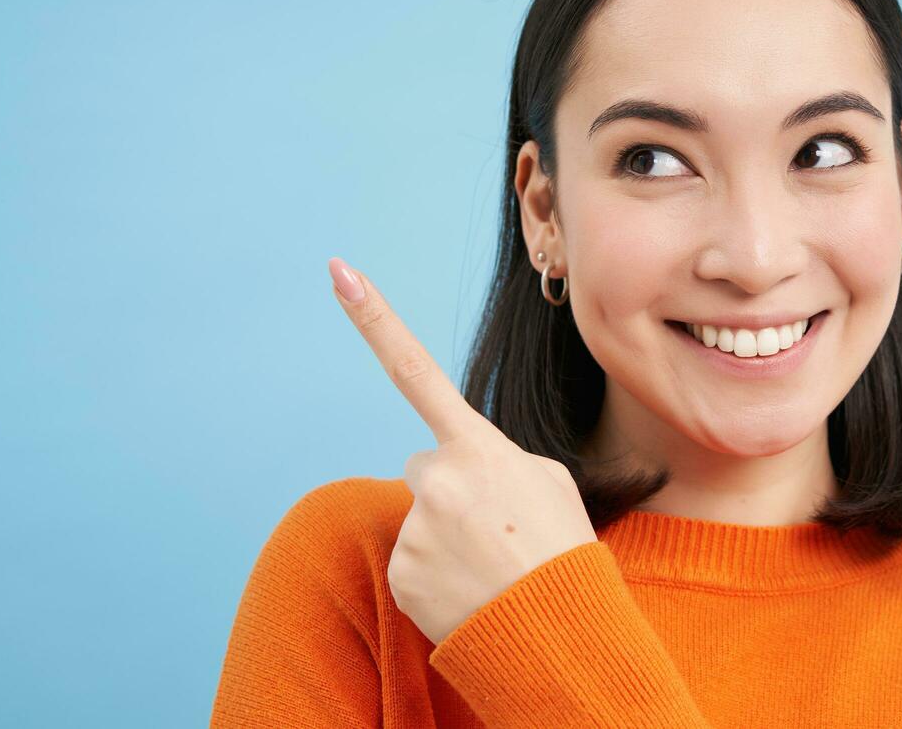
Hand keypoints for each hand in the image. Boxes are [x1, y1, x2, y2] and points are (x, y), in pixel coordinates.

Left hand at [327, 256, 598, 645]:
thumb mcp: (546, 481)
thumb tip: (448, 469)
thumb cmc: (561, 547)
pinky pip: (411, 559)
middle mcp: (437, 478)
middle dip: (453, 491)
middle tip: (498, 528)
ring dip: (448, 535)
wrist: (560, 630)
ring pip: (421, 517)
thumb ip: (492, 458)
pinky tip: (471, 587)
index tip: (339, 272)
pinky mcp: (401, 571)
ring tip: (492, 563)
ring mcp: (415, 527)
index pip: (416, 369)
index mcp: (477, 445)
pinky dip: (436, 572)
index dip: (374, 318)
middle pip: (426, 468)